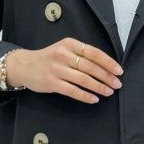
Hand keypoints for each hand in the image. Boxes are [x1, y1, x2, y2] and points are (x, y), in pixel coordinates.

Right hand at [7, 39, 122, 103]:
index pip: (94, 53)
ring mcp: (57, 69)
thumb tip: (105, 67)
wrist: (25, 65)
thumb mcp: (64, 49)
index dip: (108, 63)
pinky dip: (85, 95)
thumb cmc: (49, 58)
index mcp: (69, 44)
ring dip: (99, 87)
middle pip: (90, 67)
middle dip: (106, 77)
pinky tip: (94, 99)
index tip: (119, 71)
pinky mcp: (51, 82)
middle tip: (117, 84)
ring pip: (83, 79)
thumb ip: (81, 54)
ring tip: (108, 92)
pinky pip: (73, 91)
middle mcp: (63, 55)